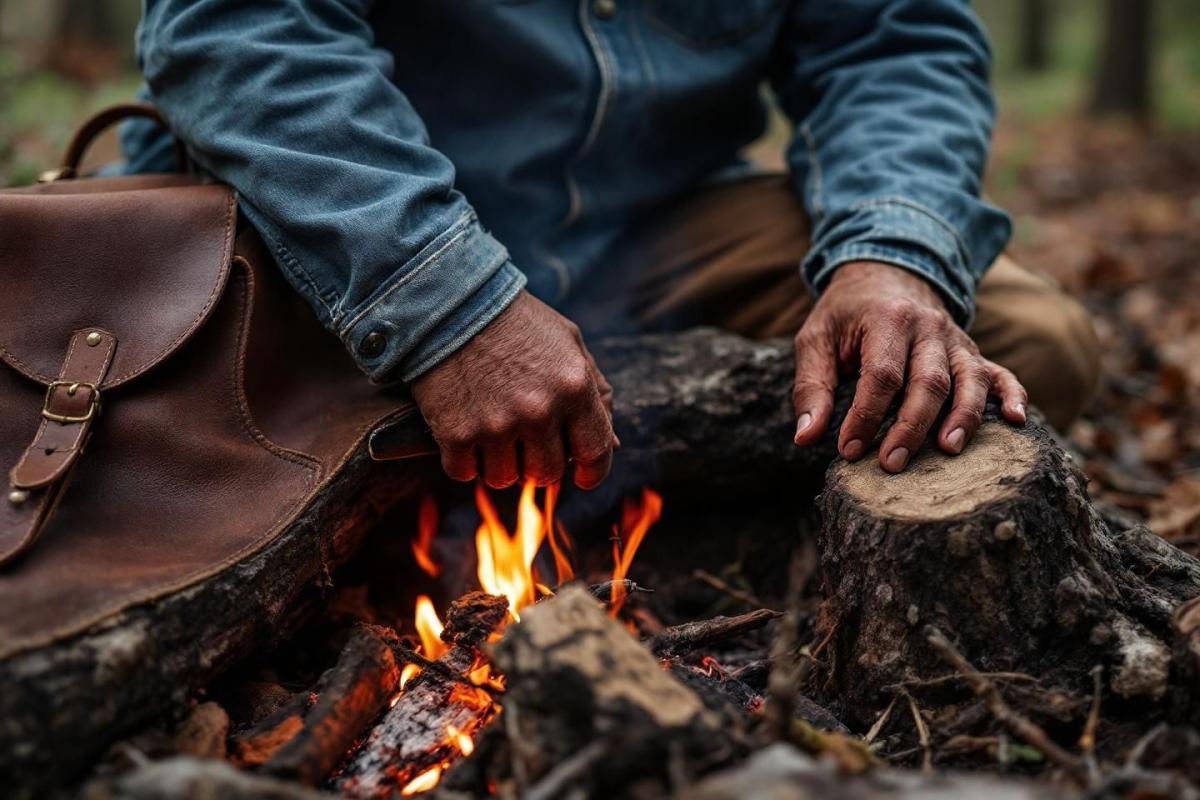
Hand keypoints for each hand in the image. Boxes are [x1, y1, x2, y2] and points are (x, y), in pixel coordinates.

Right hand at [411, 291, 615, 489]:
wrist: (449, 300)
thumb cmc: (515, 321)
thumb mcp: (568, 342)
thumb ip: (595, 391)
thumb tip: (614, 443)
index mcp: (574, 388)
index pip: (596, 453)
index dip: (592, 473)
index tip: (582, 476)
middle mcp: (538, 411)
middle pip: (547, 474)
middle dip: (539, 463)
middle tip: (525, 442)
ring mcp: (496, 425)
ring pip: (504, 479)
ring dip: (500, 463)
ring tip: (492, 432)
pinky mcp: (455, 433)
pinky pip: (464, 473)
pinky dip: (464, 460)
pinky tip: (465, 434)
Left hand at [791, 261, 1026, 471]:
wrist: (885, 273)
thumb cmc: (846, 315)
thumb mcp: (816, 340)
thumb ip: (811, 388)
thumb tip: (805, 438)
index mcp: (887, 319)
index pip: (881, 375)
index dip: (866, 415)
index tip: (849, 450)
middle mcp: (929, 327)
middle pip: (928, 382)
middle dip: (910, 427)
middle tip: (891, 465)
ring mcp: (956, 340)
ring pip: (968, 380)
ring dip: (963, 417)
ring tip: (949, 450)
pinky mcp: (972, 353)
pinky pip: (1000, 374)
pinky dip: (1013, 395)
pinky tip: (1019, 421)